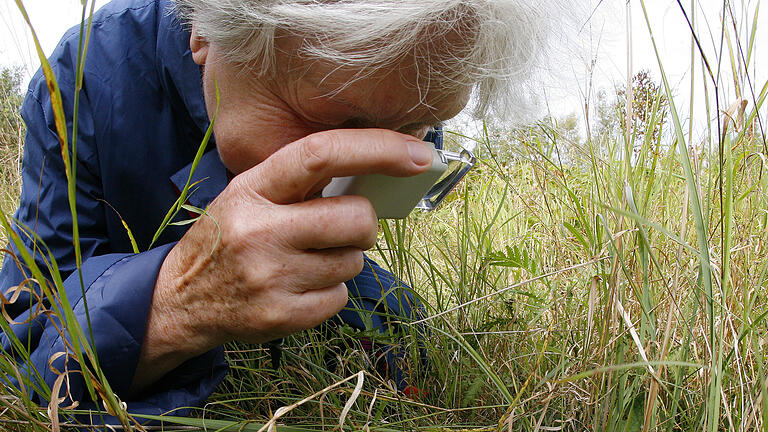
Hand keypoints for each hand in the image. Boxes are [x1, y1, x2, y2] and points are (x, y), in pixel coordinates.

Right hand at [131, 129, 433, 390]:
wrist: (179, 302)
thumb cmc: (227, 238)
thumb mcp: (247, 195)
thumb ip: (299, 182)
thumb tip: (377, 169)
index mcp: (252, 188)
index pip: (321, 154)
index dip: (377, 148)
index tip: (419, 152)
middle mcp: (260, 230)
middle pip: (356, 218)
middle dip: (363, 224)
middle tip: (342, 228)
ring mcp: (270, 277)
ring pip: (353, 261)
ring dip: (343, 259)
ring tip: (306, 260)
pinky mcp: (281, 316)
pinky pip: (340, 296)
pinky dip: (330, 290)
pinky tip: (299, 286)